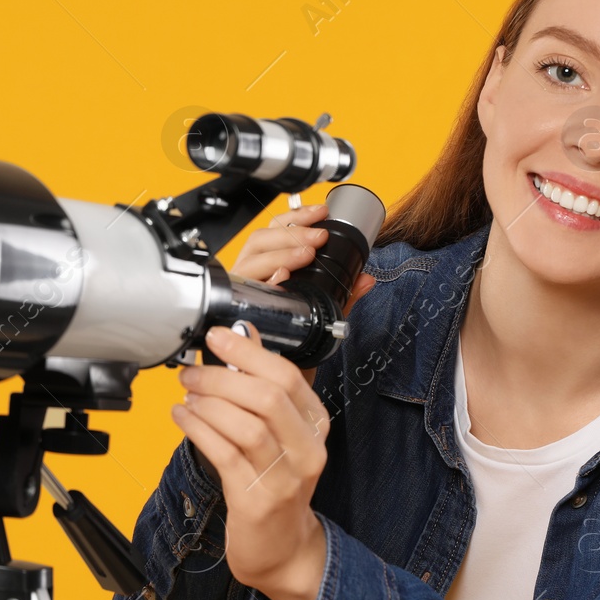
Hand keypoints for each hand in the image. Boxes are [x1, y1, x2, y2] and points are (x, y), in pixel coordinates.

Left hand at [170, 320, 332, 599]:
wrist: (282, 548)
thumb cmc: (276, 484)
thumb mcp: (278, 433)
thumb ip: (262, 385)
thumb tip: (242, 335)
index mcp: (315, 425)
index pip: (287, 376)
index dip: (248, 352)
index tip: (217, 338)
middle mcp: (307, 450)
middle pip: (267, 398)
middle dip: (223, 378)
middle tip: (191, 373)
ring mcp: (284, 478)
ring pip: (246, 426)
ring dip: (208, 404)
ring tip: (186, 396)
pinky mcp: (256, 501)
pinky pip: (224, 456)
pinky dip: (198, 430)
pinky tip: (183, 418)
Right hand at [230, 201, 376, 388]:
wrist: (276, 387)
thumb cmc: (292, 353)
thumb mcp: (322, 320)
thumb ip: (343, 298)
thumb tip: (367, 279)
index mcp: (269, 273)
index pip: (276, 233)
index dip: (297, 218)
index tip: (321, 212)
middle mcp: (250, 279)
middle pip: (261, 240)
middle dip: (291, 233)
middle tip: (319, 238)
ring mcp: (240, 292)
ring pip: (251, 258)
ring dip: (281, 252)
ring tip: (307, 254)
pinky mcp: (232, 308)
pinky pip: (242, 287)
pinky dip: (263, 277)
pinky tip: (280, 278)